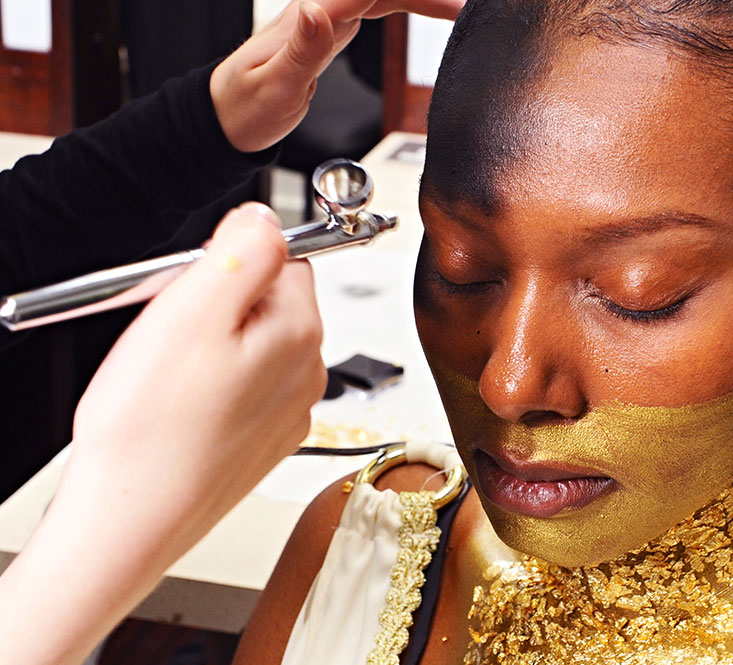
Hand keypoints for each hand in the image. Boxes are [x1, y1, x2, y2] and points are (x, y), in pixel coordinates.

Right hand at [68, 201, 325, 528]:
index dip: (230, 259)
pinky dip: (210, 386)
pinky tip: (178, 407)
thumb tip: (265, 218)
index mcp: (299, 331)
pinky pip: (241, 388)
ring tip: (169, 376)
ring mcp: (286, 411)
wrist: (129, 520)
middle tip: (172, 333)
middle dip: (219, 302)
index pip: (285, 256)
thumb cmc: (152, 428)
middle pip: (268, 300)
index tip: (194, 285)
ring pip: (251, 344)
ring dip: (212, 345)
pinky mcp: (261, 441)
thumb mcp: (192, 308)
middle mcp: (306, 373)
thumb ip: (243, 250)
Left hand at [211, 0, 465, 152]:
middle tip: (466, 8)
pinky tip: (430, 10)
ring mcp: (328, 16)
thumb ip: (304, 50)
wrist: (226, 119)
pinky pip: (380, 5)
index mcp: (311, 17)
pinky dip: (410, 5)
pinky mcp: (333, 28)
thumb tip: (318, 9)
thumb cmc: (246, 109)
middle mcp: (321, 9)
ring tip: (461, 9)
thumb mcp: (276, 88)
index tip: (450, 3)